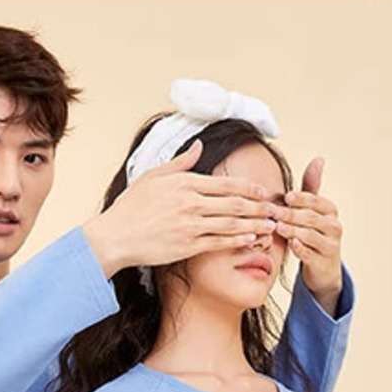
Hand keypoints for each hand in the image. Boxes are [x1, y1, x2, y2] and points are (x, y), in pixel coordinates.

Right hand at [83, 140, 278, 277]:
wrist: (115, 237)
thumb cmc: (131, 207)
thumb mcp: (153, 176)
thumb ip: (180, 162)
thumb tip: (199, 146)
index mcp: (184, 182)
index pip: (225, 183)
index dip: (249, 188)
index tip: (264, 191)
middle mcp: (190, 202)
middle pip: (234, 203)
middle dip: (259, 206)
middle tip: (276, 209)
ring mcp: (190, 225)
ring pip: (232, 223)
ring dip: (255, 224)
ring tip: (271, 225)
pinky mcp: (187, 246)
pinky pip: (220, 242)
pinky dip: (239, 239)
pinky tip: (252, 239)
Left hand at [276, 159, 343, 312]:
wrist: (323, 267)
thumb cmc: (313, 233)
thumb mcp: (313, 209)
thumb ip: (312, 186)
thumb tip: (319, 159)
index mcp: (330, 210)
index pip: (316, 201)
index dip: (301, 198)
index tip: (286, 197)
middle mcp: (334, 226)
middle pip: (311, 217)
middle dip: (291, 214)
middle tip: (273, 212)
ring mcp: (330, 245)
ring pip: (310, 235)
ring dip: (292, 230)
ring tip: (277, 226)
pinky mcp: (323, 262)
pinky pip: (310, 254)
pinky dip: (300, 248)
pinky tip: (290, 243)